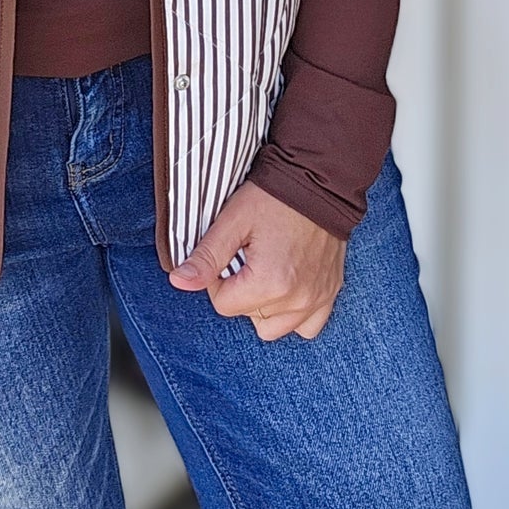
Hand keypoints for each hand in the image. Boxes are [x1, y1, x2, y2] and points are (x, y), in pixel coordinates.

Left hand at [168, 181, 345, 340]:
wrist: (319, 180)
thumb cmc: (274, 197)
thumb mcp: (233, 221)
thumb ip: (206, 257)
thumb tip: (179, 282)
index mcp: (269, 283)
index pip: (224, 305)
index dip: (218, 279)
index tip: (229, 253)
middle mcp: (296, 299)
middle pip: (248, 317)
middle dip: (240, 292)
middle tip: (248, 258)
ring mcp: (316, 299)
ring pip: (275, 328)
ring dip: (264, 308)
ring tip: (266, 274)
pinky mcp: (330, 293)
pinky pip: (307, 326)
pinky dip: (294, 313)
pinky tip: (288, 288)